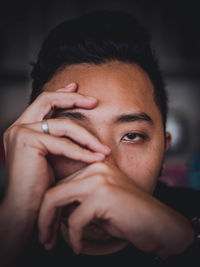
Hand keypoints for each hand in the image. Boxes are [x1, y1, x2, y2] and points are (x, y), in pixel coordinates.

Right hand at [0, 82, 109, 265]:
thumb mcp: (51, 157)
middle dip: (73, 98)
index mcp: (22, 128)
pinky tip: (96, 158)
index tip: (76, 88)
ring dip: (87, 136)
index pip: (42, 103)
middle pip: (48, 100)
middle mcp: (18, 126)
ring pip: (62, 124)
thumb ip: (59, 141)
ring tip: (103, 147)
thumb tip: (80, 132)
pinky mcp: (28, 142)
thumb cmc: (39, 186)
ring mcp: (21, 132)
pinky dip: (82, 152)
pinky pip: (63, 143)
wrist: (23, 210)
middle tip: (93, 101)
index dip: (60, 94)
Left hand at [38, 161, 193, 258]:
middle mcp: (96, 168)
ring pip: (56, 200)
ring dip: (50, 225)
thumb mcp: (100, 204)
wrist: (160, 225)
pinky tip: (78, 247)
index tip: (47, 226)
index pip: (61, 184)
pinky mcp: (103, 194)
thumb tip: (54, 211)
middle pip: (55, 191)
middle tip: (44, 237)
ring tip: (50, 242)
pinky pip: (75, 219)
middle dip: (44, 216)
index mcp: (95, 167)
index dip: (49, 207)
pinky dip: (73, 237)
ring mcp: (99, 179)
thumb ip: (79, 200)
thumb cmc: (130, 217)